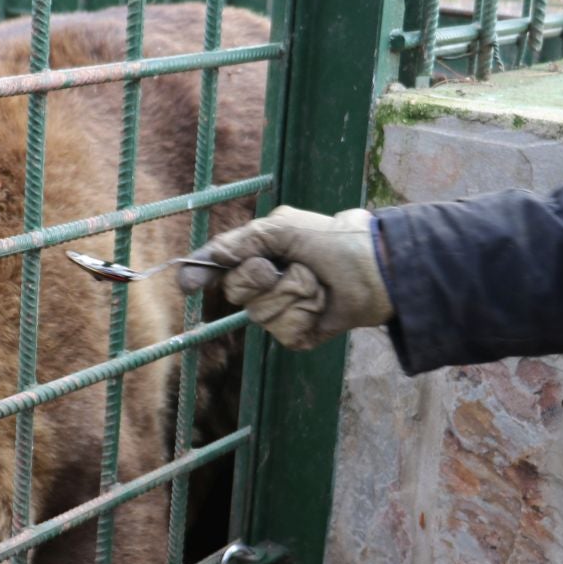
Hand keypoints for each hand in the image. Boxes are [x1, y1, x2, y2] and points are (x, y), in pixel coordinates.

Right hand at [175, 206, 391, 349]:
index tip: (187, 282)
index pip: (221, 267)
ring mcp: (282, 311)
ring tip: (315, 283)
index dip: (201, 273)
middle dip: (259, 277)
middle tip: (286, 267)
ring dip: (291, 293)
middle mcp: (267, 286)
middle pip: (236, 292)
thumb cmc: (334, 241)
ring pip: (261, 313)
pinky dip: (305, 314)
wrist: (375, 268)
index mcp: (260, 255)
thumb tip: (209, 257)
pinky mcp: (298, 334)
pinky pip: (285, 331)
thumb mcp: (283, 229)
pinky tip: (322, 304)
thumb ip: (243, 240)